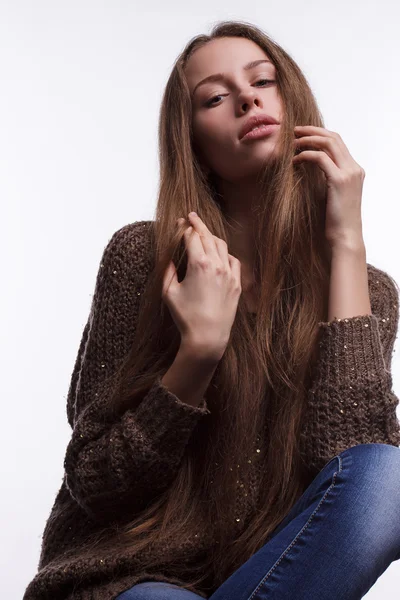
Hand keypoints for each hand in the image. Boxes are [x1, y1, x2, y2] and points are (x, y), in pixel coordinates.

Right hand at [162, 213, 241, 360]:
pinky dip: (225, 253)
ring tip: (204, 232)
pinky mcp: (237, 284)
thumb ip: (167, 271)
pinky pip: (233, 261)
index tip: (179, 222)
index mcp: (199, 264)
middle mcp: (217, 265)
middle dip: (198, 224)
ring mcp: (229, 274)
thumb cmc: (185, 317)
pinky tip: (219, 253)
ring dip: (211, 236)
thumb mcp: (168, 293)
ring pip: (222, 246)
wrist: (208, 337)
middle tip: (191, 215)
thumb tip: (167, 257)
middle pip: (208, 236)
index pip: (192, 237)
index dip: (184, 227)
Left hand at [293, 125, 365, 249]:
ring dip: (308, 139)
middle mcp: (355, 168)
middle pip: (334, 137)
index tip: (303, 134)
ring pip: (328, 143)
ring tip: (293, 142)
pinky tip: (295, 160)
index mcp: (355, 170)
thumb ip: (327, 180)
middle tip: (295, 131)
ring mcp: (349, 173)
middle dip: (313, 131)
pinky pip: (320, 158)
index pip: (338, 142)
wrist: (345, 236)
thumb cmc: (336, 221)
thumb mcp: (332, 195)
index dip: (320, 134)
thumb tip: (309, 171)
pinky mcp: (339, 181)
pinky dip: (306, 155)